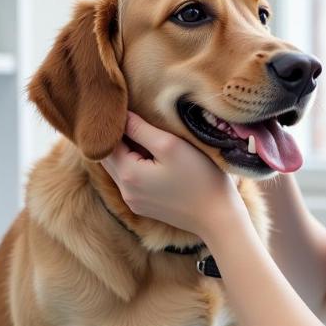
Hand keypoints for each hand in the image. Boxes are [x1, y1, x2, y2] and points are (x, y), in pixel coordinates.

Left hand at [101, 111, 242, 238]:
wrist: (218, 217)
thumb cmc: (200, 178)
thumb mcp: (170, 146)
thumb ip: (141, 129)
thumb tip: (121, 115)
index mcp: (128, 173)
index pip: (107, 141)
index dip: (116, 123)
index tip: (130, 108)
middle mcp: (125, 190)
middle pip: (107, 156)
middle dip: (117, 138)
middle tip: (135, 119)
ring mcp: (134, 201)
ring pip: (117, 169)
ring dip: (125, 152)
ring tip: (144, 136)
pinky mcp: (144, 207)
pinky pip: (129, 181)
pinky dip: (133, 166)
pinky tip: (152, 159)